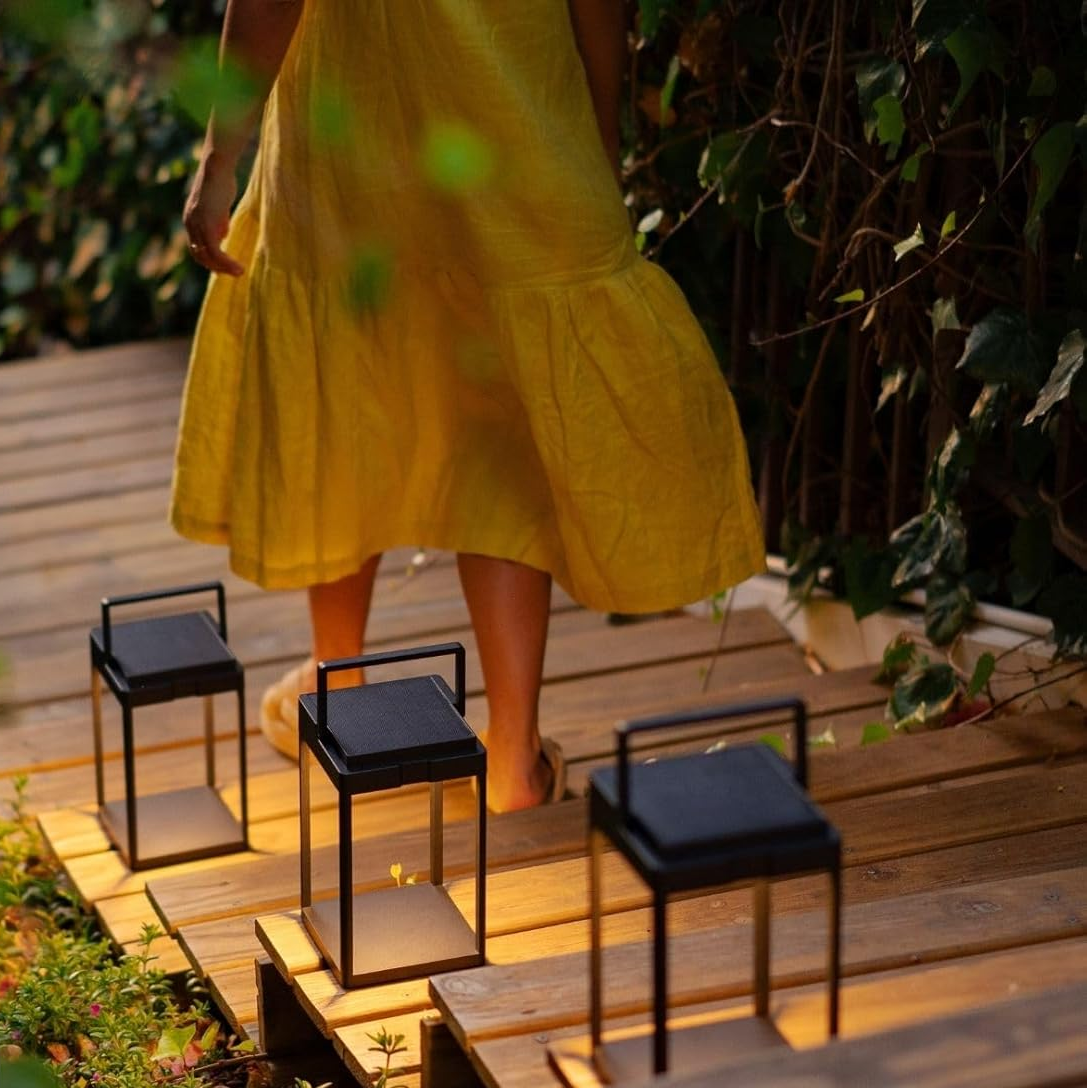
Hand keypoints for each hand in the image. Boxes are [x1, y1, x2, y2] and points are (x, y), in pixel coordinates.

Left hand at [183, 151, 244, 276]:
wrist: (217, 166)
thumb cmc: (221, 180)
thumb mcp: (218, 205)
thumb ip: (218, 220)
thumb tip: (223, 234)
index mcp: (191, 219)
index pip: (197, 247)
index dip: (210, 260)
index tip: (225, 266)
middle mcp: (190, 224)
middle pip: (200, 256)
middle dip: (216, 268)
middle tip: (234, 273)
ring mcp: (197, 225)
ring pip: (208, 257)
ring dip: (224, 268)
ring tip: (240, 272)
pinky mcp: (207, 225)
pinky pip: (216, 251)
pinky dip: (227, 262)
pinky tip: (239, 266)